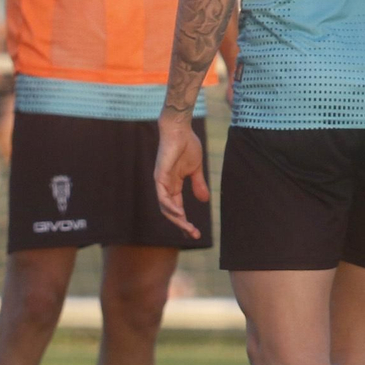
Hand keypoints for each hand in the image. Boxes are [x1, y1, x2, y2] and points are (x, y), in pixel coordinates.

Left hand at [153, 116, 208, 239]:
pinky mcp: (159, 175)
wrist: (180, 130)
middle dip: (182, 224)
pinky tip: (179, 214)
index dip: (184, 221)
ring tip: (187, 227)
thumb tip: (205, 201)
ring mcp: (161, 182)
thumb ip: (198, 184)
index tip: (194, 233)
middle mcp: (165, 187)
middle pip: (171, 211)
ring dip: (176, 218)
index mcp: (173, 186)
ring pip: (165, 207)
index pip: (177, 208)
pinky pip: (162, 195)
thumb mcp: (196, 169)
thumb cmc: (187, 145)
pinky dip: (169, 206)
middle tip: (193, 234)